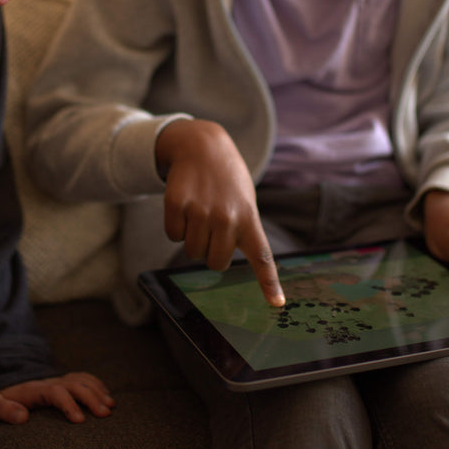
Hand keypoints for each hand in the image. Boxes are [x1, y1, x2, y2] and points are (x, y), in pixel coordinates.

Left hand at [0, 372, 113, 424]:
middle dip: (91, 398)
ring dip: (98, 391)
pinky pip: (83, 377)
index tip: (80, 421)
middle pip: (75, 384)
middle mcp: (50, 381)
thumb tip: (22, 417)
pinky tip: (106, 395)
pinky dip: (97, 384)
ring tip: (110, 406)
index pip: (56, 392)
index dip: (69, 404)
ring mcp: (58, 379)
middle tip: (104, 414)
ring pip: (82, 380)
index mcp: (34, 388)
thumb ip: (3, 410)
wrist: (2, 380)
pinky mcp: (63, 380)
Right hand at [155, 119, 284, 306]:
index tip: (277, 303)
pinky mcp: (176, 203)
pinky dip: (175, 225)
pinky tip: (184, 205)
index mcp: (249, 218)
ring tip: (199, 211)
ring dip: (191, 237)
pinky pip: (171, 234)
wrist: (203, 144)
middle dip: (210, 251)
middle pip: (214, 262)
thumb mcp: (245, 201)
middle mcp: (227, 217)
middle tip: (212, 227)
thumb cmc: (227, 181)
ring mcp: (200, 210)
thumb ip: (242, 231)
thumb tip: (223, 261)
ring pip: (190, 250)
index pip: (262, 256)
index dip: (269, 283)